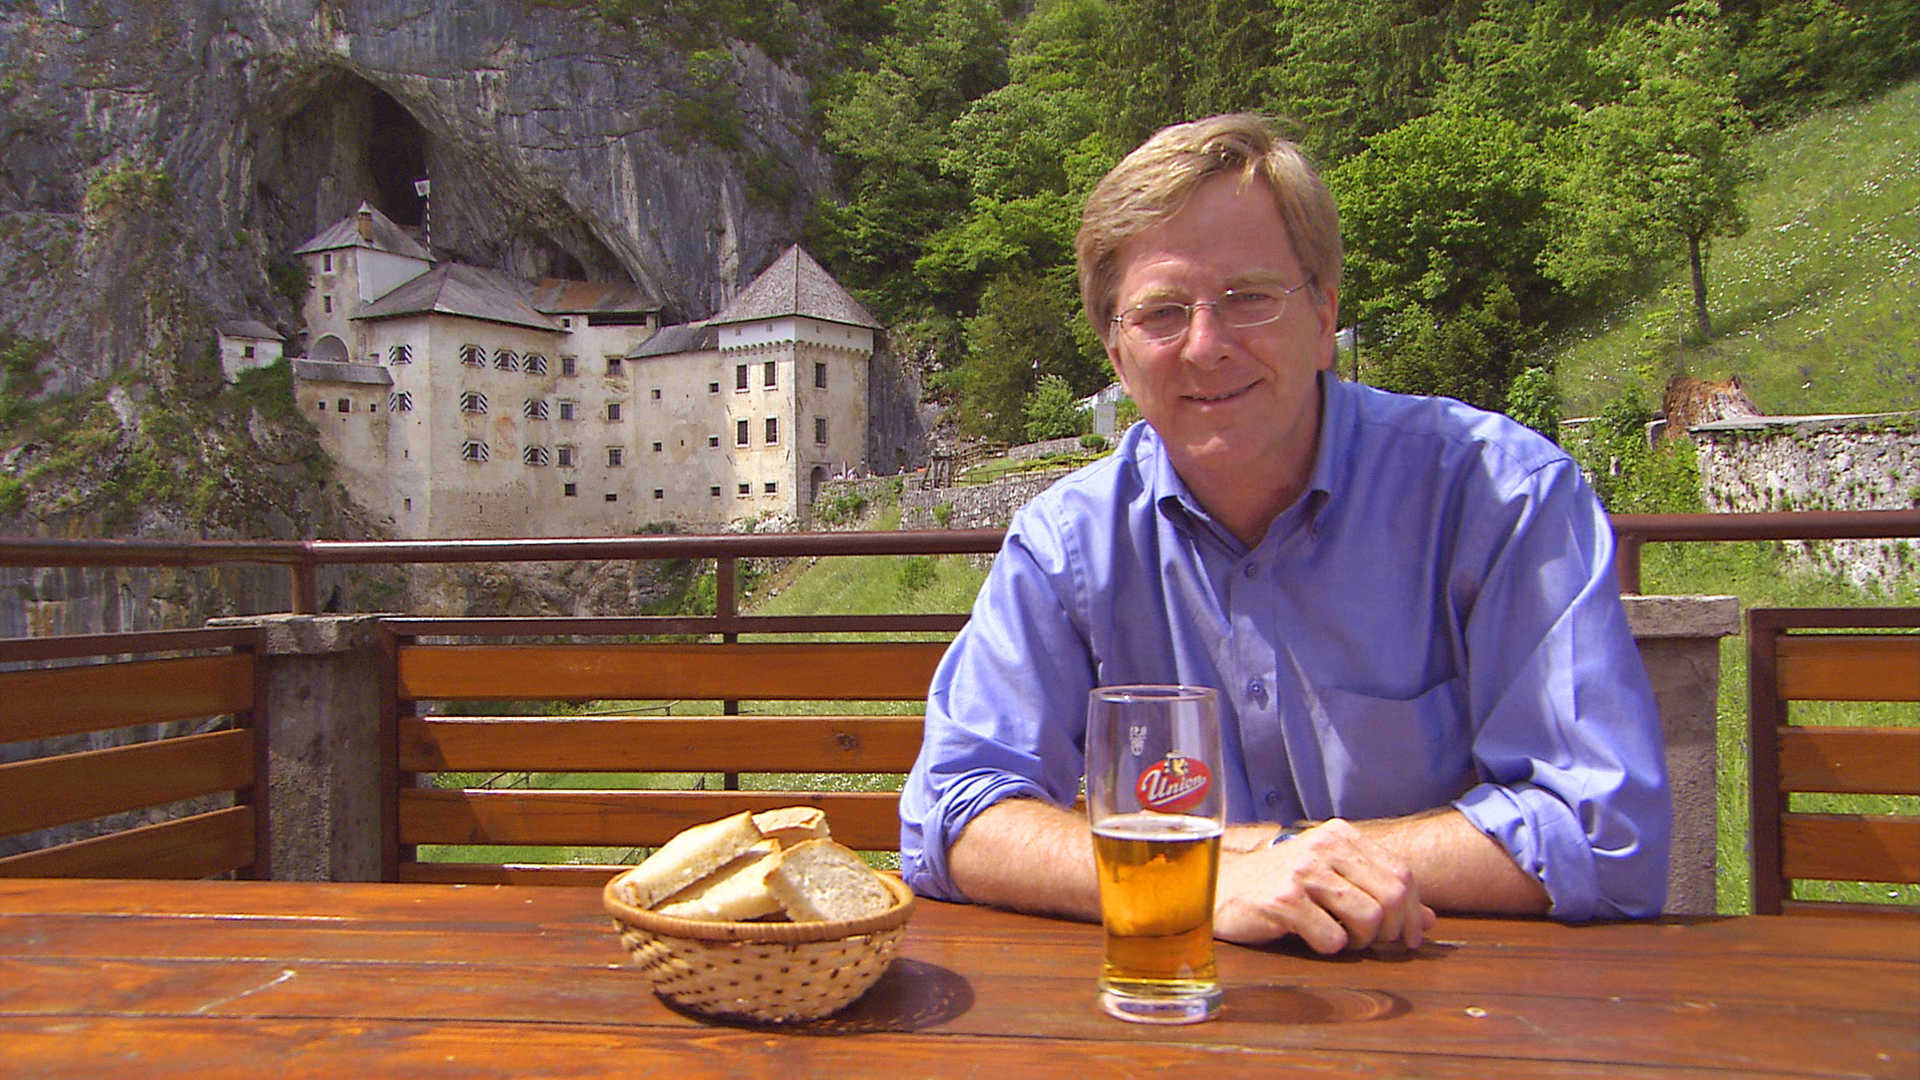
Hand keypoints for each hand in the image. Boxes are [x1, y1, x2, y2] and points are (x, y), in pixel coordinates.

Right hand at [1213, 818, 1435, 953]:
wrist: (1221, 886)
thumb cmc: (1280, 884)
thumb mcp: (1332, 878)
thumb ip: (1378, 892)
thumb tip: (1430, 920)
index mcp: (1340, 835)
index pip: (1402, 874)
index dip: (1413, 912)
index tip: (1407, 938)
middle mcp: (1324, 846)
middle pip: (1393, 897)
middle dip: (1392, 930)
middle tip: (1373, 942)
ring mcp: (1302, 871)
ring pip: (1369, 918)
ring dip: (1361, 942)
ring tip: (1341, 938)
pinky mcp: (1283, 900)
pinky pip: (1332, 938)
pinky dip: (1330, 947)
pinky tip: (1312, 937)